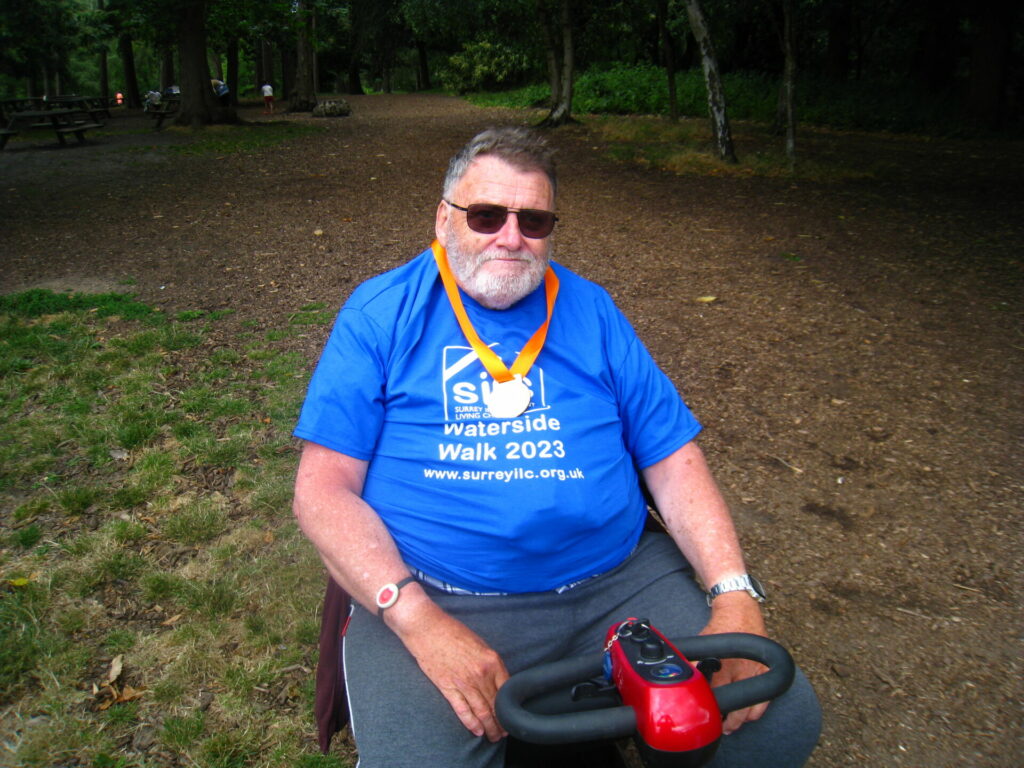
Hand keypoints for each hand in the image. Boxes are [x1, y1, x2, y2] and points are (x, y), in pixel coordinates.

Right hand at [389, 596, 508, 741]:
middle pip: (495, 704)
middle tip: (504, 732)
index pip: (507, 691)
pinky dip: (471, 723)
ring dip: (489, 727)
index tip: (512, 716)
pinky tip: (477, 731)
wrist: (427, 628)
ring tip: (493, 736)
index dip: (510, 708)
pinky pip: (462, 710)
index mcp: (492, 661)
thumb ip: (490, 663)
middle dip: (501, 722)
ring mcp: (464, 682)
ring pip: (481, 711)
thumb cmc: (452, 632)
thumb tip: (499, 681)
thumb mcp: (479, 643)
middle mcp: (480, 674)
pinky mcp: (447, 687)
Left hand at [699, 591, 769, 734]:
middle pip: (739, 711)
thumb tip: (685, 677)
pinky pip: (766, 700)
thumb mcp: (703, 644)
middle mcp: (744, 672)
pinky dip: (757, 710)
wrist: (740, 611)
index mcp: (726, 665)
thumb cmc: (720, 627)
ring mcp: (758, 673)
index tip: (708, 718)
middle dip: (729, 723)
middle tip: (721, 727)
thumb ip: (695, 662)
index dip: (713, 711)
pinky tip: (748, 714)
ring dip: (744, 719)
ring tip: (733, 724)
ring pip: (754, 710)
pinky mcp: (767, 672)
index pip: (719, 698)